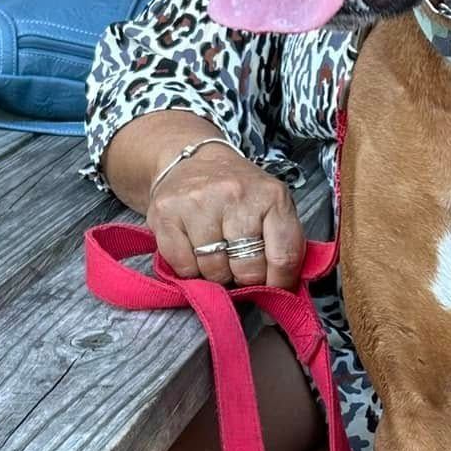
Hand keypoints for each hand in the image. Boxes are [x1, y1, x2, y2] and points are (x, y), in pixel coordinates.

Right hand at [148, 141, 303, 288]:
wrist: (195, 161)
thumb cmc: (239, 191)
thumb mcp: (274, 206)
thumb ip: (284, 243)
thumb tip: (283, 289)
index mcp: (271, 196)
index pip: (283, 257)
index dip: (280, 282)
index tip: (274, 287)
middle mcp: (235, 195)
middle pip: (247, 269)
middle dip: (245, 277)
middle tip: (240, 266)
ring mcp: (198, 203)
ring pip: (214, 271)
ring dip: (217, 273)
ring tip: (218, 254)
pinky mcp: (166, 213)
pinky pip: (183, 267)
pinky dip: (190, 269)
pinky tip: (195, 250)